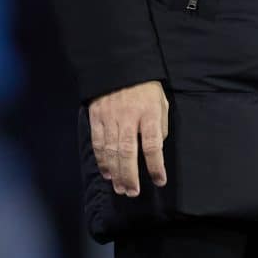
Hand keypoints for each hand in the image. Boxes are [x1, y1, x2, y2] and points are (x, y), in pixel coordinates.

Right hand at [88, 80, 168, 196]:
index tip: (160, 180)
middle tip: (132, 192)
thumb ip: (159, 125)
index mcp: (148, 111)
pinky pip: (98, 144)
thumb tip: (156, 149)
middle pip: (128, 152)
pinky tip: (107, 173)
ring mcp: (110, 117)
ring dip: (116, 173)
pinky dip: (102, 161)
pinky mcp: (97, 118)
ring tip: (121, 188)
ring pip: (111, 151)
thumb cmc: (145, 87)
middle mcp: (128, 116)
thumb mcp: (161, 101)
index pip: (153, 144)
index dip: (156, 165)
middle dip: (130, 176)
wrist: (120, 65)